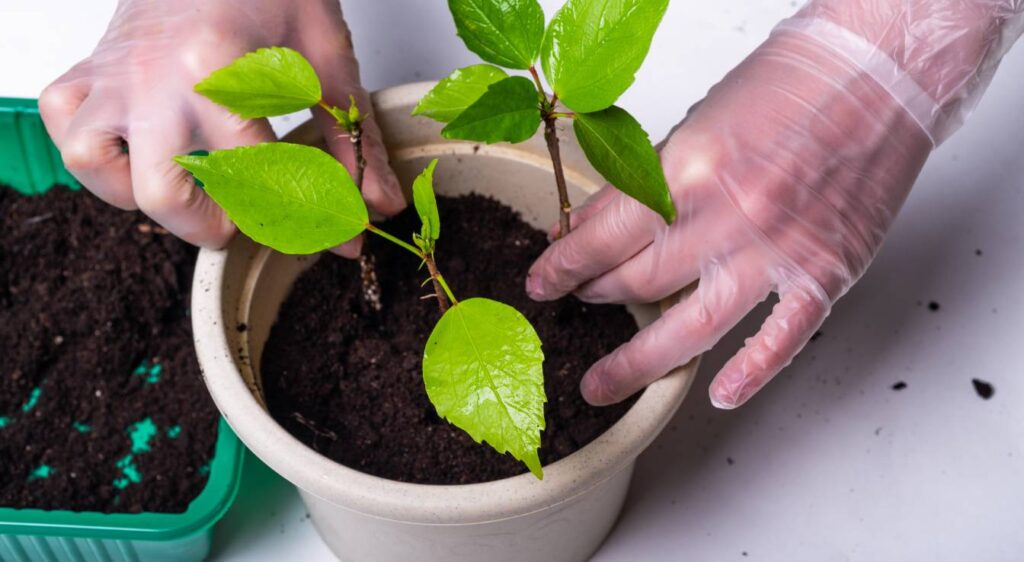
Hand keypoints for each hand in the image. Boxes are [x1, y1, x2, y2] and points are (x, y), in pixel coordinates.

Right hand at [39, 0, 402, 253]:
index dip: (303, 214)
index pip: (258, 174)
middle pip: (163, 193)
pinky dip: (94, 149)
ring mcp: (116, 72)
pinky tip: (138, 151)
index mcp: (215, 68)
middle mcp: (153, 76)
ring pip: (96, 164)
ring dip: (143, 193)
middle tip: (250, 218)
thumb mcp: (327, 59)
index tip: (331, 227)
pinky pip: (64, 121)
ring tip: (193, 187)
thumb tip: (375, 207)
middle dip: (213, 225)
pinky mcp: (94, 65)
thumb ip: (354, 140)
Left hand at [526, 28, 932, 408]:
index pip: (603, 237)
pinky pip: (781, 339)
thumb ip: (646, 182)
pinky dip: (751, 373)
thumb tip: (593, 225)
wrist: (879, 72)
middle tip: (580, 304)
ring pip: (691, 328)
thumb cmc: (791, 86)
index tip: (543, 281)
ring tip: (602, 384)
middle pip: (639, 281)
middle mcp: (730, 216)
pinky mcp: (826, 272)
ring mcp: (779, 251)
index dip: (564, 264)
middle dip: (596, 296)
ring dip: (638, 362)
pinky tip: (719, 394)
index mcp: (689, 168)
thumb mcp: (696, 122)